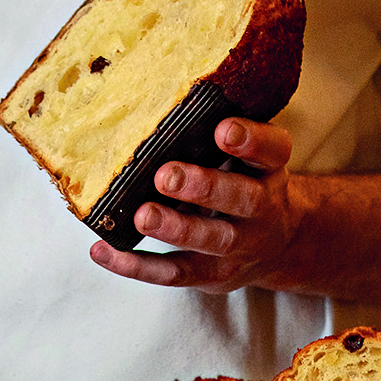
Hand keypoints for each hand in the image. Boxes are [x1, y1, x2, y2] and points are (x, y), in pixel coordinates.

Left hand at [89, 117, 300, 289]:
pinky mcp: (212, 274)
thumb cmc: (243, 182)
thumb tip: (149, 105)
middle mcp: (262, 208)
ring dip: (174, 228)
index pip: (272, 150)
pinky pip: (174, 273)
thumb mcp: (245, 157)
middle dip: (203, 187)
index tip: (223, 129)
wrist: (278, 246)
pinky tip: (102, 250)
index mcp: (268, 169)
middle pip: (242, 198)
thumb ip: (213, 135)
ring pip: (211, 240)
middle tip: (166, 175)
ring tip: (142, 216)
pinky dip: (135, 265)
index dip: (250, 140)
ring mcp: (239, 246)